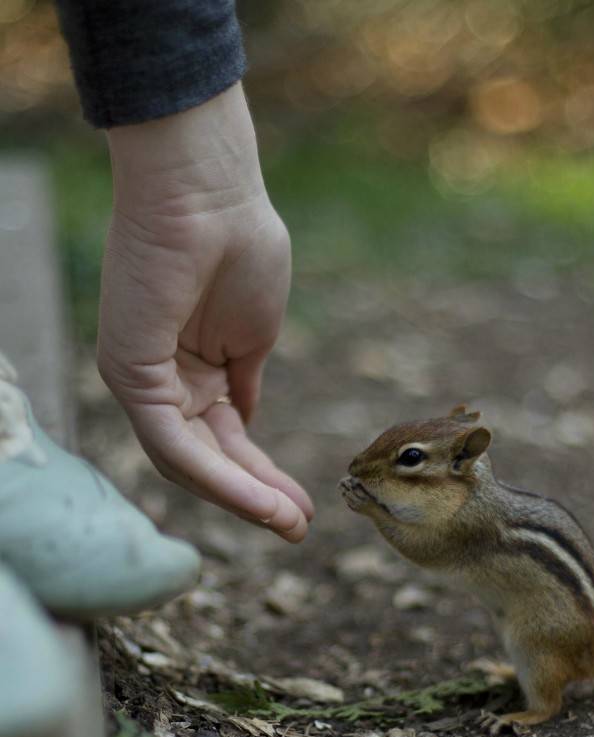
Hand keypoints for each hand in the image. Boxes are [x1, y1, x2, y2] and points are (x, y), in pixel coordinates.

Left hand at [98, 84, 313, 541]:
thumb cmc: (241, 246)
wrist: (213, 191)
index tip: (305, 506)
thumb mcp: (254, 335)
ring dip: (242, 498)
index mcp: (192, 371)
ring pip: (191, 462)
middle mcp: (162, 382)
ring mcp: (141, 380)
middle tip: (299, 529)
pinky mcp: (129, 373)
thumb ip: (245, 382)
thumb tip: (249, 420)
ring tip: (290, 525)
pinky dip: (219, 475)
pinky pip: (174, 441)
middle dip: (256, 497)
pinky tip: (261, 499)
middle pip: (209, 459)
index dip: (264, 478)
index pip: (225, 441)